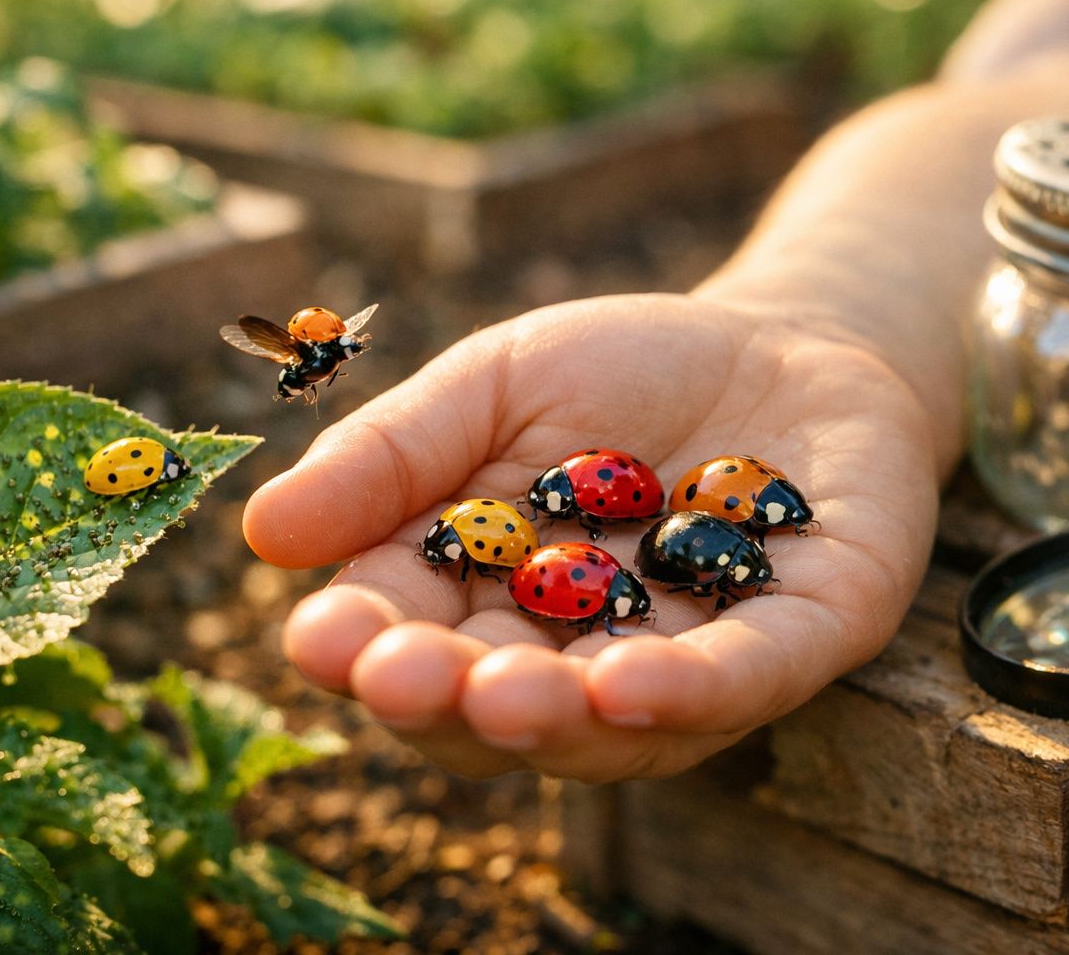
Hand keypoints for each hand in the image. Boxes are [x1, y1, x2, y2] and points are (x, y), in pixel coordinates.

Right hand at [243, 292, 937, 781]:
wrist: (785, 341)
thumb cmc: (625, 373)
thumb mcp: (495, 387)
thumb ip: (397, 455)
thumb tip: (263, 534)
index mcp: (494, 602)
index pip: (411, 640)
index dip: (366, 649)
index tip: (320, 636)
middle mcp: (584, 659)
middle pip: (501, 711)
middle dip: (452, 700)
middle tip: (405, 677)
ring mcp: (695, 660)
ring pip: (616, 727)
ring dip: (559, 718)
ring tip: (506, 694)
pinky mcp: (805, 635)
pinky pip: (745, 680)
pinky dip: (690, 692)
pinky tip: (629, 685)